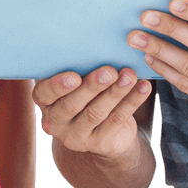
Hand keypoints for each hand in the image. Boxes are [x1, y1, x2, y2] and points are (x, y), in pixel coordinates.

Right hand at [33, 67, 151, 157]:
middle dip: (92, 87)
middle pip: (72, 104)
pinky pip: (116, 120)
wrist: (104, 130)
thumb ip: (81, 69)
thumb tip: (99, 43)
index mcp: (45, 101)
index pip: (45, 93)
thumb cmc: (87, 94)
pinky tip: (143, 87)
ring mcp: (76, 136)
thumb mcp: (78, 83)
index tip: (74, 76)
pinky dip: (132, 101)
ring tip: (129, 76)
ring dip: (115, 92)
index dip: (58, 86)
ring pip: (96, 113)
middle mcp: (55, 121)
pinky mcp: (99, 143)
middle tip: (109, 71)